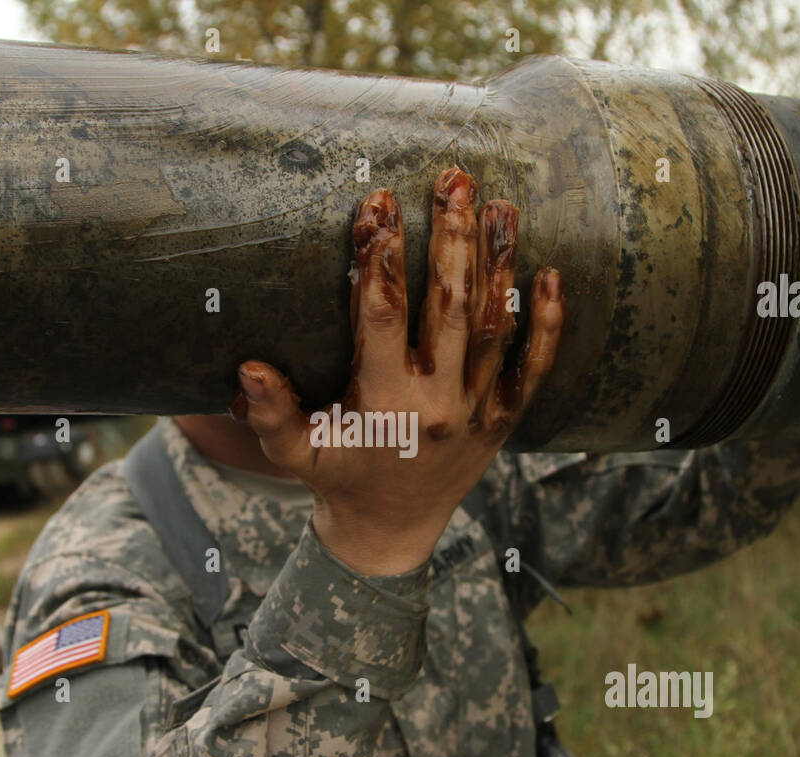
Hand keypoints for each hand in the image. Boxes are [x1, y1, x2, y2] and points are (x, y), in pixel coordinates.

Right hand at [230, 168, 564, 574]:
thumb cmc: (338, 481)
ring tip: (502, 205)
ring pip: (495, 326)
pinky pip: (535, 368)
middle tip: (453, 179)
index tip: (380, 205)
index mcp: (385, 403)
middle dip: (452, 238)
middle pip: (449, 306)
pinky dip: (548, 322)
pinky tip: (550, 273)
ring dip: (499, 263)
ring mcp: (478, 411)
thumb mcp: (294, 454)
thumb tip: (248, 366)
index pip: (383, 316)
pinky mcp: (504, 419)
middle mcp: (438, 403)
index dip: (380, 258)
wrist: (392, 534)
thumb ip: (270, 413)